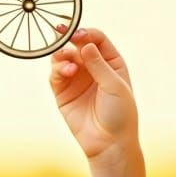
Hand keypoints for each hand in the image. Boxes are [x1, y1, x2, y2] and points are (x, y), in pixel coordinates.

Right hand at [48, 24, 138, 162]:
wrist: (109, 143)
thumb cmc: (120, 114)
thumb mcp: (114, 85)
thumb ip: (98, 64)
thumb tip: (85, 44)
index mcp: (111, 62)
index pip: (96, 39)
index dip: (86, 33)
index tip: (78, 33)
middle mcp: (92, 68)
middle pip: (77, 45)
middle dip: (68, 38)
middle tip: (60, 33)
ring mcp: (77, 79)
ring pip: (63, 58)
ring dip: (62, 54)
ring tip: (66, 61)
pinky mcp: (63, 92)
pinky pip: (55, 75)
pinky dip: (58, 69)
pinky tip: (66, 72)